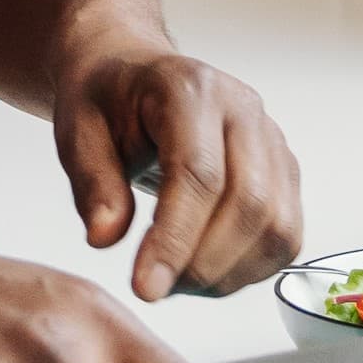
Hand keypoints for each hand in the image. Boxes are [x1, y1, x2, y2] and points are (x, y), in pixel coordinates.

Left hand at [52, 47, 302, 300]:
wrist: (133, 73)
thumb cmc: (106, 99)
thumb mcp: (76, 129)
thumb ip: (92, 183)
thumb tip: (105, 239)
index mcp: (190, 90)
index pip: (198, 174)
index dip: (175, 239)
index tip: (145, 288)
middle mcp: (244, 111)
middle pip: (250, 203)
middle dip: (203, 263)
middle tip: (156, 289)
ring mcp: (272, 141)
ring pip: (277, 227)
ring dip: (230, 273)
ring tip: (175, 282)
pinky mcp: (284, 172)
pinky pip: (285, 236)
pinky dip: (249, 270)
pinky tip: (204, 274)